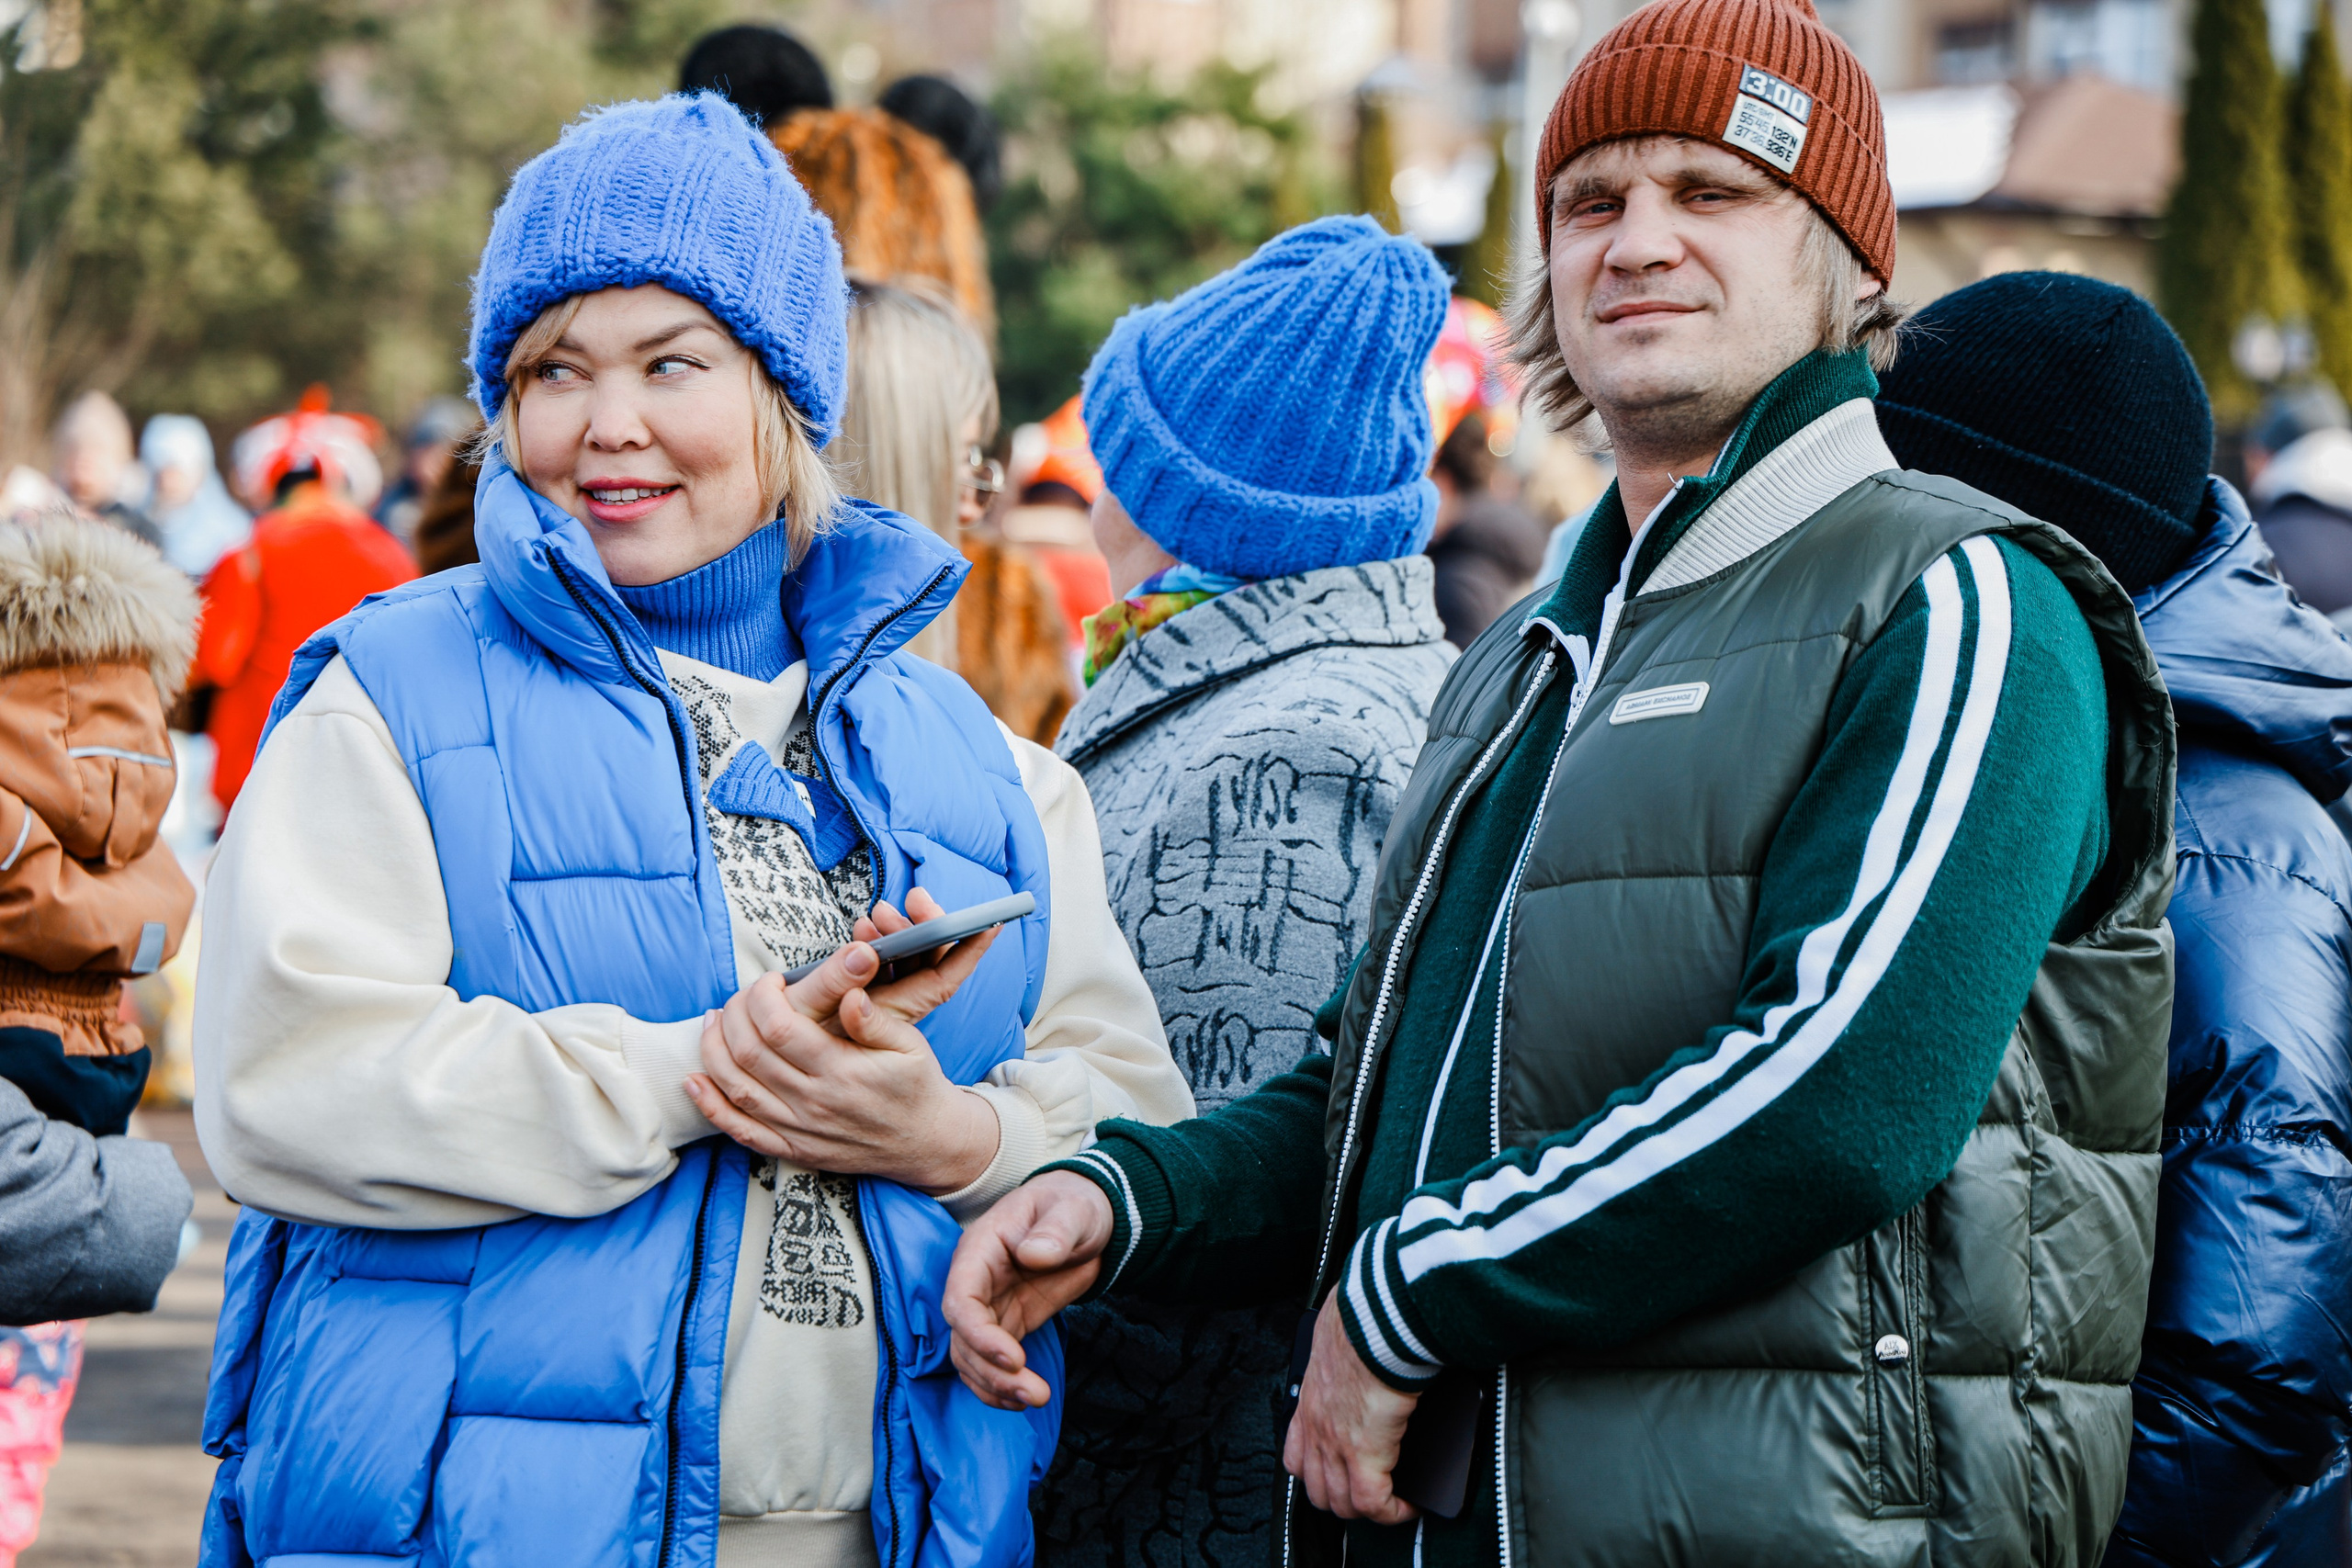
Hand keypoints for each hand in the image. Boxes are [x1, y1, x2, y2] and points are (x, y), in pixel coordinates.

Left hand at [683, 889, 1002, 1192]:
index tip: (772, 981)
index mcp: (843, 1070)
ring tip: (713, 1022)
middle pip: (749, 1053)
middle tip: (740, 996)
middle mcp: (816, 1103)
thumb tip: (847, 995)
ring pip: (736, 1088)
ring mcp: (801, 1130)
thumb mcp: (911, 1043)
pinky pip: (740, 1131)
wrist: (927, 1144)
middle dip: (734, 1014)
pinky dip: (710, 1106)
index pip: (779, 1027)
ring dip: (713, 1051)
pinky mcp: (793, 1149)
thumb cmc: (916, 1085)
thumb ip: (875, 1019)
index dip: (762, 997)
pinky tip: (694, 1081)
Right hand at [796, 888, 995, 1035]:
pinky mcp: (857, 989)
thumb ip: (832, 987)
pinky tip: (864, 928)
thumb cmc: (792, 1049)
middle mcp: (893, 1004)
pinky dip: (875, 938)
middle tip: (911, 901)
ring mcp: (877, 997)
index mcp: (894, 1014)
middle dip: (924, 925)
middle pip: (928, 959)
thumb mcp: (808, 1019)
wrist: (772, 1069)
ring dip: (897, 929)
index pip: (943, 978)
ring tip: (878, 913)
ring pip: (905, 956)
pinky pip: (881, 958)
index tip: (991, 923)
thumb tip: (865, 951)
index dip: (968, 952)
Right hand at [943, 1172, 1113, 1408]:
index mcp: (980, 1250)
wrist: (1084, 1218)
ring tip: (1036, 1398)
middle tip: (1033, 1392)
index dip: (978, 1334)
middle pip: (963, 1338)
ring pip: (971, 1358)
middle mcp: (975, 1283)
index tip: (1014, 1358)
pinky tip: (1022, 1401)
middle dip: (992, 1372)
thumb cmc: (1072, 1205)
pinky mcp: (1007, 1324)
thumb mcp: (1073, 1210)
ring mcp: (990, 1307)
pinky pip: (989, 1363)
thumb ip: (1055, 1230)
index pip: (960, 1299)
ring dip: (996, 1386)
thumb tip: (1035, 1255)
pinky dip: (999, 1387)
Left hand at [1284, 1293, 1420, 1524]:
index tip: (1344, 1477)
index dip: (1319, 1476)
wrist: (1376, 1320)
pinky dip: (1392, 1512)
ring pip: (1342, 1504)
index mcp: (1309, 1401)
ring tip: (1392, 1503)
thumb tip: (1371, 1351)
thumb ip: (1348, 1355)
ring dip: (1367, 1509)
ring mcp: (1335, 1444)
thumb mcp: (1342, 1340)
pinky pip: (1373, 1503)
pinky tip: (1409, 1506)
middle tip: (1372, 1495)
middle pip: (1318, 1490)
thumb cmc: (1364, 1318)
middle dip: (1344, 1500)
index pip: (1296, 1458)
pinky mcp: (1364, 1454)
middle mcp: (1315, 1427)